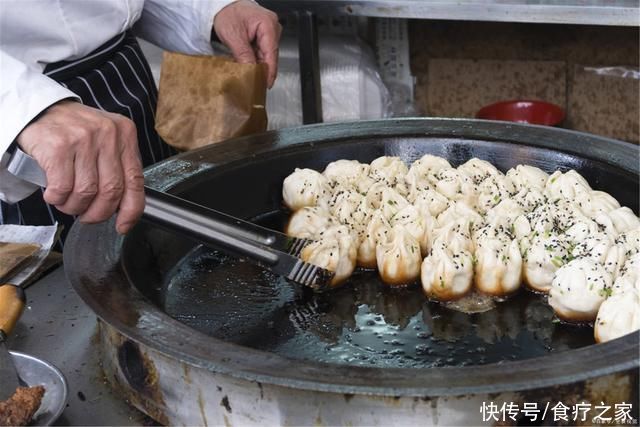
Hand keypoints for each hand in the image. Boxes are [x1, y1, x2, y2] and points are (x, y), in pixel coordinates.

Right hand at [16, 101, 143, 233]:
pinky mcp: (59, 145)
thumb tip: (125, 209)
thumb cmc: (76, 132)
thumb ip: (118, 168)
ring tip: (68, 203)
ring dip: (74, 206)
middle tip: (87, 215)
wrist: (40, 111)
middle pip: (111, 191)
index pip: (136, 180)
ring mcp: (84, 138)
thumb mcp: (106, 142)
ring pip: (86, 192)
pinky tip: (54, 194)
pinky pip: (63, 187)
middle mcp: (108, 134)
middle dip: (98, 213)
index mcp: (125, 134)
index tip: (123, 226)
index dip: (131, 210)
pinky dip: (57, 198)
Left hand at [213, 0, 281, 87]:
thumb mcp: (233, 36)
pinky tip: (248, 65)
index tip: (265, 85)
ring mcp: (270, 32)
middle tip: (253, 83)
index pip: (271, 54)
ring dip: (258, 65)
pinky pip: (262, 53)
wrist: (222, 6)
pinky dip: (255, 60)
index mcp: (268, 24)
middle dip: (262, 70)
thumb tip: (251, 72)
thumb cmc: (227, 13)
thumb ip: (243, 55)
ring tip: (248, 74)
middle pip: (270, 56)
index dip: (269, 72)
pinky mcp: (265, 37)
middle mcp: (273, 28)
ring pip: (266, 56)